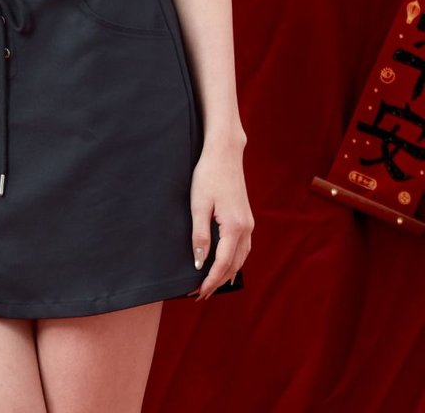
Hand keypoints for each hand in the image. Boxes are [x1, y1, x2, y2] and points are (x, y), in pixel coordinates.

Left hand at [186, 138, 253, 300]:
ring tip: (211, 285)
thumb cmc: (208, 175)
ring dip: (226, 273)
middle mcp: (246, 228)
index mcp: (235, 227)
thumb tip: (200, 263)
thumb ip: (200, 235)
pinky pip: (243, 248)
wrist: (225, 153)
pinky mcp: (246, 217)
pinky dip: (234, 261)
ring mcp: (248, 223)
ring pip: (241, 258)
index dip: (210, 281)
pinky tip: (226, 263)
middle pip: (233, 265)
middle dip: (217, 282)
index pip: (222, 264)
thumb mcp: (198, 205)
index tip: (198, 294)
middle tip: (199, 295)